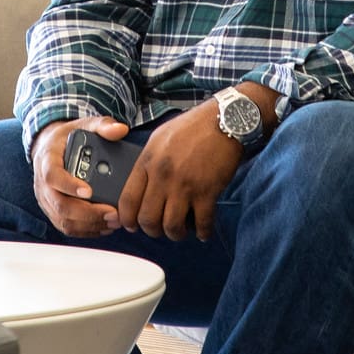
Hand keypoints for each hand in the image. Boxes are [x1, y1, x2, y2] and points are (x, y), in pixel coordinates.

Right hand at [33, 116, 131, 236]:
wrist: (50, 147)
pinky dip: (85, 231)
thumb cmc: (68, 137)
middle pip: (59, 205)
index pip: (53, 176)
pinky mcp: (53, 211)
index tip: (89, 191)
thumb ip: (103, 125)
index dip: (69, 186)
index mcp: (48, 159)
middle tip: (113, 213)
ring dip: (89, 225)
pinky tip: (104, 227)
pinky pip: (66, 226)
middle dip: (87, 213)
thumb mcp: (85, 124)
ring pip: (63, 220)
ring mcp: (47, 199)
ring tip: (113, 221)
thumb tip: (121, 130)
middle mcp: (43, 182)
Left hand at [116, 100, 241, 240]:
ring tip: (181, 230)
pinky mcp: (207, 192)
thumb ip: (148, 162)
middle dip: (152, 230)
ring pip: (171, 226)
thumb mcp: (160, 138)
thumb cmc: (193, 127)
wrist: (225, 120)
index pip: (128, 200)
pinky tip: (204, 231)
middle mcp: (163, 175)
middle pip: (148, 219)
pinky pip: (201, 223)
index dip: (128, 219)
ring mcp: (185, 185)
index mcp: (148, 161)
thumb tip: (142, 186)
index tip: (132, 225)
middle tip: (159, 229)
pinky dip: (203, 232)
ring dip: (176, 234)